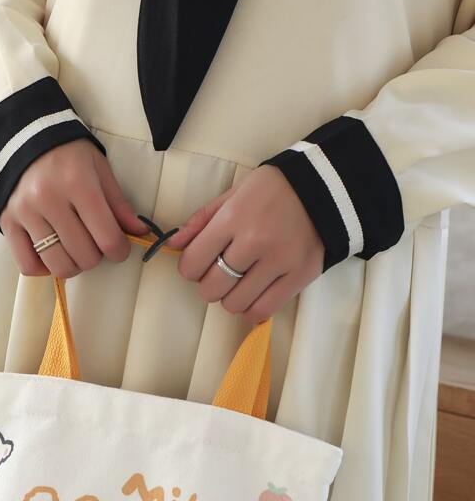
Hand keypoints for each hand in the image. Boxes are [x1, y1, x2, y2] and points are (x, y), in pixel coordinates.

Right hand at [0, 138, 149, 277]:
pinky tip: (52, 255)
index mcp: (78, 183)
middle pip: (84, 256)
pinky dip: (44, 269)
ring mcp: (25, 213)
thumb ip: (119, 204)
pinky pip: (28, 265)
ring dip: (73, 266)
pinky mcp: (7, 223)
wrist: (22, 137)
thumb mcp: (99, 169)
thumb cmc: (67, 154)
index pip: (107, 237)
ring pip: (57, 265)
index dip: (120, 251)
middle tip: (95, 244)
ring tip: (75, 251)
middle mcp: (48, 199)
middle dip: (97, 257)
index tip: (119, 248)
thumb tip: (139, 233)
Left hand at [166, 165, 326, 324]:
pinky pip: (263, 311)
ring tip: (241, 282)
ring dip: (231, 297)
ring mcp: (279, 262)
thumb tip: (173, 245)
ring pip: (235, 304)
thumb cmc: (274, 189)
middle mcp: (254, 242)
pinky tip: (256, 293)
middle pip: (212, 288)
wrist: (327, 189)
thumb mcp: (234, 194)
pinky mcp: (299, 277)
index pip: (193, 263)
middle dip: (210, 284)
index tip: (200, 262)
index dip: (190, 268)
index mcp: (233, 218)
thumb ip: (202, 220)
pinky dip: (252, 308)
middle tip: (221, 272)